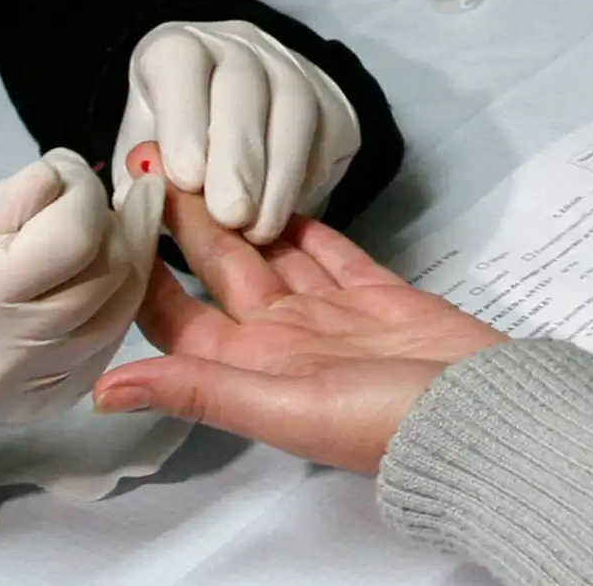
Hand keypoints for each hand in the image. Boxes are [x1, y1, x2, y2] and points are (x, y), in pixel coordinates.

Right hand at [0, 149, 165, 442]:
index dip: (82, 192)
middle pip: (105, 275)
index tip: (63, 168)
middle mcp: (6, 363)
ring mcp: (34, 393)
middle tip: (88, 188)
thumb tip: (61, 180)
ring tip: (111, 215)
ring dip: (126, 254)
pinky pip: (109, 340)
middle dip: (111, 218)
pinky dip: (115, 295)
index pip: (66, 241)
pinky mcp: (52, 406)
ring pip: (121, 308)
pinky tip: (100, 264)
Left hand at [94, 144, 504, 474]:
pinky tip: (284, 200)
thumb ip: (199, 390)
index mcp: (252, 366)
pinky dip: (309, 229)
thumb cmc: (385, 423)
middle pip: (223, 272)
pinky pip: (333, 255)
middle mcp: (284, 341)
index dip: (145, 273)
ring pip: (274, 255)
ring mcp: (332, 318)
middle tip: (162, 169)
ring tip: (212, 170)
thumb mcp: (283, 406)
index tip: (120, 222)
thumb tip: (106, 393)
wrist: (487, 416)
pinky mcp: (379, 299)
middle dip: (191, 225)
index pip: (177, 316)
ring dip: (244, 216)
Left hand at [112, 20, 359, 244]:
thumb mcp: (144, 160)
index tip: (186, 179)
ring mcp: (290, 70)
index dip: (183, 120)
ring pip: (294, 110)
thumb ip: (139, 180)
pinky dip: (307, 182)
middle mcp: (237, 50)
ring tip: (259, 231)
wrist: (229, 141)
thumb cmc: (174, 152)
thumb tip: (142, 202)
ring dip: (279, 177)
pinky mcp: (330, 102)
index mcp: (177, 52)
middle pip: (242, 89)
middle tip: (230, 216)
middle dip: (238, 157)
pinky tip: (285, 216)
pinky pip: (326, 136)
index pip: (179, 64)